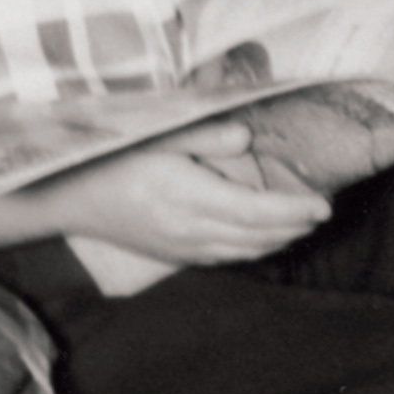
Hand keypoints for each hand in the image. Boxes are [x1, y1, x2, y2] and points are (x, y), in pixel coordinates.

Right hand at [48, 119, 331, 266]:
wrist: (70, 197)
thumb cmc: (113, 158)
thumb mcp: (156, 135)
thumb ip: (202, 136)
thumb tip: (245, 140)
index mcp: (189, 198)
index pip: (256, 212)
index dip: (293, 211)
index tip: (323, 205)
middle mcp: (191, 231)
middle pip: (256, 237)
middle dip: (294, 227)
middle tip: (323, 213)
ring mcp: (182, 249)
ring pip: (243, 252)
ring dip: (277, 241)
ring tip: (303, 226)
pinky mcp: (174, 255)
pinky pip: (224, 258)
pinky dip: (253, 249)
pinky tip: (263, 239)